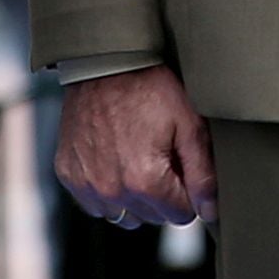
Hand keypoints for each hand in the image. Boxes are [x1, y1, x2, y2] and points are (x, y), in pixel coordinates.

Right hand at [55, 65, 213, 229]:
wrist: (104, 62)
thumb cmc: (148, 87)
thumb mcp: (189, 123)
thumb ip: (203, 174)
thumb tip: (210, 211)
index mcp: (145, 182)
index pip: (181, 215)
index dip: (186, 190)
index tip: (180, 163)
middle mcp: (112, 190)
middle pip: (152, 216)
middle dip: (162, 193)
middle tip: (160, 153)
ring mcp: (86, 184)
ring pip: (123, 214)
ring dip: (134, 196)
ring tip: (136, 157)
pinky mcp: (68, 174)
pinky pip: (94, 202)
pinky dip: (106, 187)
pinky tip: (113, 158)